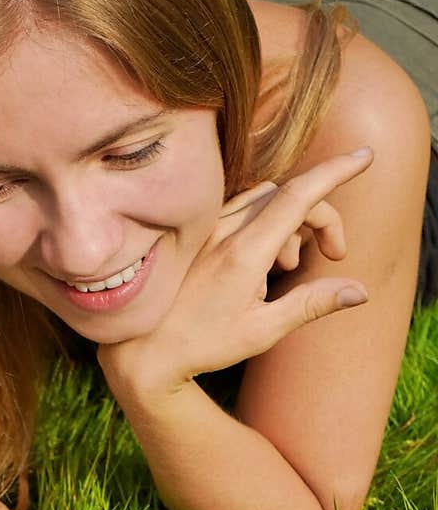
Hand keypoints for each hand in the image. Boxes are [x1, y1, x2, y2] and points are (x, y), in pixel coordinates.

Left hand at [97, 146, 374, 393]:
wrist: (144, 350)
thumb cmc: (202, 345)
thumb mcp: (263, 332)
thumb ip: (312, 305)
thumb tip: (359, 291)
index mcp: (244, 252)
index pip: (298, 195)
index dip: (335, 172)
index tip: (365, 159)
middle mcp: (223, 231)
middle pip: (287, 195)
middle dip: (319, 216)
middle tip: (333, 254)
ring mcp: (206, 228)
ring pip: (264, 198)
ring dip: (290, 222)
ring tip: (287, 268)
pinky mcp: (197, 233)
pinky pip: (240, 209)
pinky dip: (264, 224)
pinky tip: (259, 266)